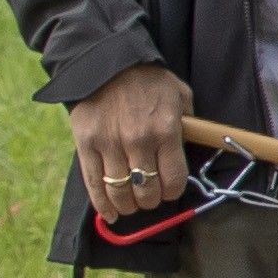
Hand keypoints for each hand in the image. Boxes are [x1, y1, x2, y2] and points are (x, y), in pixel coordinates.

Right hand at [70, 62, 193, 226]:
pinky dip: (102, 205)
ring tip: (132, 204)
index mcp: (166, 131)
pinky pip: (94, 183)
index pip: (174, 179)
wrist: (107, 62)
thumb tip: (192, 149)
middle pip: (147, 190)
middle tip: (150, 198)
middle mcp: (139, 141)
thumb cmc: (148, 79)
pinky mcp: (86, 144)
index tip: (170, 191)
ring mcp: (110, 144)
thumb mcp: (180, 95)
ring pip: (121, 192)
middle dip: (151, 200)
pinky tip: (110, 214)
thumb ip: (189, 123)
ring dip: (129, 205)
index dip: (173, 192)